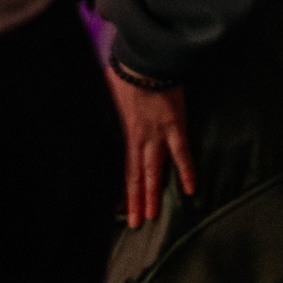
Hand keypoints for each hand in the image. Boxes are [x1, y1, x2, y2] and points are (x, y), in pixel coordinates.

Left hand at [107, 65, 195, 227]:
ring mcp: (157, 134)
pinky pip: (182, 153)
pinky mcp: (174, 125)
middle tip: (135, 223)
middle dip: (134, 200)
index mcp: (120, 132)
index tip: (116, 208)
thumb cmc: (123, 73)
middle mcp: (137, 139)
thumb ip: (103, 112)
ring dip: (153, 194)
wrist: (144, 59)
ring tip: (152, 216)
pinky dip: (186, 171)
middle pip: (134, 175)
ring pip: (154, 170)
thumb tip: (91, 119)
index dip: (119, 188)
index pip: (119, 167)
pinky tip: (191, 189)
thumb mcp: (105, 95)